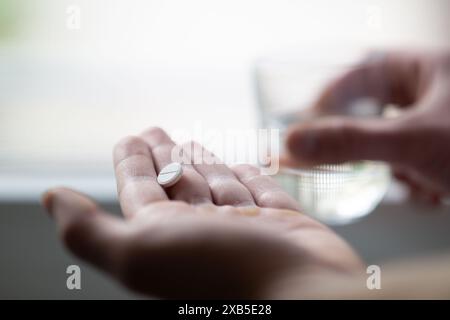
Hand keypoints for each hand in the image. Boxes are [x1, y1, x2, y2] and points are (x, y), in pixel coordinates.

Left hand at [42, 127, 361, 297]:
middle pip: (178, 185)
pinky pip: (258, 191)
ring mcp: (245, 228)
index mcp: (166, 238)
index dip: (132, 163)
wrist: (304, 296)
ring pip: (215, 186)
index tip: (130, 138)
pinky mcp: (282, 223)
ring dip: (201, 161)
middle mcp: (203, 234)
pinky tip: (237, 162)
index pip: (142, 190)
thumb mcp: (139, 254)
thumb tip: (52, 198)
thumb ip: (90, 231)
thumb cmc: (220, 274)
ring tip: (190, 139)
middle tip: (157, 129)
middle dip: (166, 156)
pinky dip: (245, 175)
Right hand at [284, 50, 449, 203]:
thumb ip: (352, 142)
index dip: (328, 95)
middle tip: (334, 157)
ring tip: (398, 180)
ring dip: (388, 165)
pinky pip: (410, 161)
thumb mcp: (412, 140)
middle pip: (370, 109)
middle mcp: (429, 91)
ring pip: (389, 140)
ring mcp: (436, 124)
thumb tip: (292, 143)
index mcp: (422, 68)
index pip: (360, 71)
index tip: (305, 123)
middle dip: (358, 140)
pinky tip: (425, 193)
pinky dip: (410, 180)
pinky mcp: (442, 154)